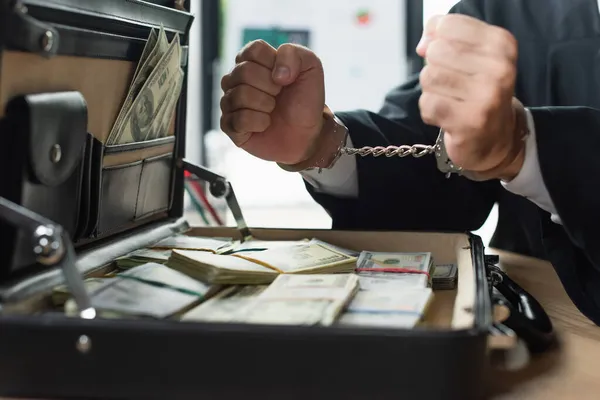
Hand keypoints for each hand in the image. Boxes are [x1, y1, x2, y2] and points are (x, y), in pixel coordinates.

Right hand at [220, 40, 325, 164]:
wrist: (306, 133)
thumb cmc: (305, 99)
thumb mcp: (310, 68)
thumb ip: (293, 54)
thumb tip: (277, 74)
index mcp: (252, 60)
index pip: (253, 50)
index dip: (273, 64)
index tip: (284, 77)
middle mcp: (236, 78)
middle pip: (244, 71)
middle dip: (271, 87)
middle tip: (279, 96)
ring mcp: (230, 101)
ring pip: (239, 95)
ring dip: (266, 105)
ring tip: (272, 110)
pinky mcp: (229, 125)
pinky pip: (239, 120)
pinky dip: (259, 123)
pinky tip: (265, 124)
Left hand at [417, 14, 525, 180]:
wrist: (496, 136)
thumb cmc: (478, 90)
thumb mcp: (472, 54)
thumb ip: (444, 36)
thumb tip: (423, 45)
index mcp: (501, 44)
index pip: (448, 25)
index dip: (437, 40)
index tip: (449, 58)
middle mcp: (499, 69)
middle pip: (436, 51)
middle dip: (434, 68)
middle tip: (451, 85)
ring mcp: (486, 97)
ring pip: (429, 77)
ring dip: (431, 91)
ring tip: (450, 100)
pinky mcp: (469, 122)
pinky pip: (427, 104)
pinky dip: (430, 112)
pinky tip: (446, 116)